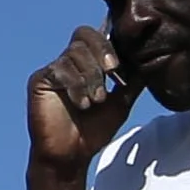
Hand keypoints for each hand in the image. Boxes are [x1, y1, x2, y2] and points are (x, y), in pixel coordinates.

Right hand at [29, 27, 137, 172]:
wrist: (71, 155)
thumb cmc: (94, 130)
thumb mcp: (121, 102)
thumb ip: (133, 81)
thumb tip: (149, 62)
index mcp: (88, 62)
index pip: (97, 35)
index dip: (111, 41)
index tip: (122, 63)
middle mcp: (69, 61)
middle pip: (84, 34)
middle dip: (102, 50)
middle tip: (113, 71)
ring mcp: (54, 69)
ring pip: (75, 53)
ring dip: (91, 76)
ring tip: (96, 101)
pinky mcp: (40, 80)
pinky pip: (60, 69)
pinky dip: (76, 86)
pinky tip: (83, 104)